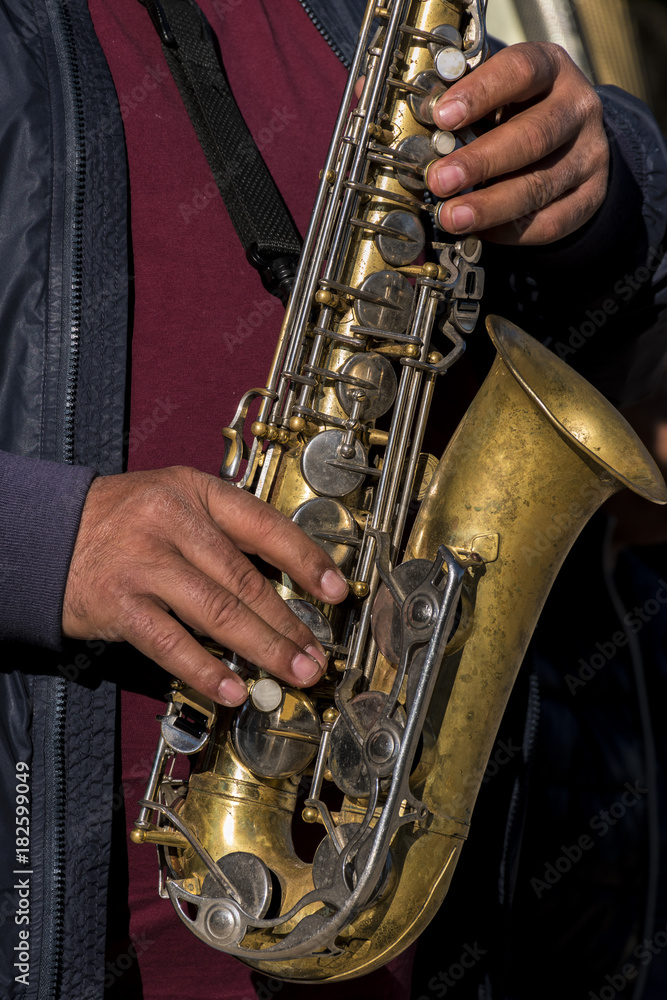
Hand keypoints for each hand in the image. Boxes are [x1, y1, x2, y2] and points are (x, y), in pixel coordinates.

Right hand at [62, 467, 348, 705]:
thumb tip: (284, 582)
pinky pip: (171, 643)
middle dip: (289, 622)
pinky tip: (234, 689)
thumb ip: (225, 533)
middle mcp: (172, 522)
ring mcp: (145, 563)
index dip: (306, 560)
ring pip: (217, 612)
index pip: (264, 525)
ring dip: (263, 648)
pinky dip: (206, 670)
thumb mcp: (177, 502)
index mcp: (196, 492)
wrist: (49, 532)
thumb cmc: (124, 520)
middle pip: (245, 579)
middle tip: (317, 654)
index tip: (336, 591)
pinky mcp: (120, 603)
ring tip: (293, 673)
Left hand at [428, 42, 608, 244]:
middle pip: (532, 137)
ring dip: (490, 206)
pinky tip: (481, 231)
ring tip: (452, 217)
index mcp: (551, 68)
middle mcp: (578, 108)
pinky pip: (551, 221)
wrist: (573, 139)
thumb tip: (424, 132)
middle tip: (440, 180)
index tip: (442, 117)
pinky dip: (511, 231)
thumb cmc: (520, 110)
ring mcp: (589, 154)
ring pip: (539, 186)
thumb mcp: (500, 92)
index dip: (480, 93)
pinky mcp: (591, 195)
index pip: (520, 71)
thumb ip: (469, 105)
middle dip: (480, 162)